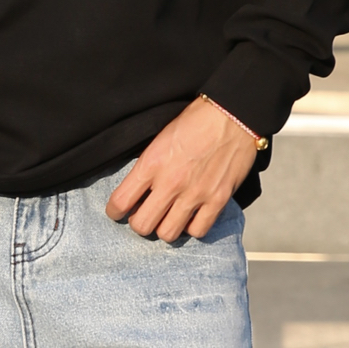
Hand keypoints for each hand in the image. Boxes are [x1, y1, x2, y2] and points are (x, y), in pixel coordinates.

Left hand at [106, 97, 259, 240]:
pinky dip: (192, 227)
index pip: (120, 202)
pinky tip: (192, 216)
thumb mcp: (159, 139)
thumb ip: (147, 166)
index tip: (119, 211)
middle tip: (146, 215)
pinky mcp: (218, 199)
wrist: (233, 114)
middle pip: (142, 225)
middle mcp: (170, 182)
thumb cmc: (196, 121)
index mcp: (151, 164)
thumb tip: (137, 191)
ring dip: (165, 227)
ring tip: (169, 217)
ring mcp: (195, 194)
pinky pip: (198, 231)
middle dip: (140, 222)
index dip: (114, 211)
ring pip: (167, 234)